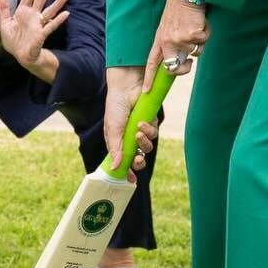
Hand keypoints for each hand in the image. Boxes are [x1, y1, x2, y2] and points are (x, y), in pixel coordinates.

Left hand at [0, 0, 69, 64]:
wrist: (18, 55)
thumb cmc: (12, 39)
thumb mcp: (3, 22)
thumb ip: (3, 8)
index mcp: (23, 10)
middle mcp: (33, 15)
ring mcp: (38, 24)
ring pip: (49, 11)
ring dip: (57, 3)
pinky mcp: (41, 34)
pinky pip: (50, 26)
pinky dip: (58, 20)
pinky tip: (66, 14)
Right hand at [103, 66, 158, 183]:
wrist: (126, 87)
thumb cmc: (115, 108)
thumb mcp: (112, 130)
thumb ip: (115, 149)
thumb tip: (116, 167)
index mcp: (117, 142)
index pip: (124, 162)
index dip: (128, 172)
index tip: (131, 179)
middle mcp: (130, 139)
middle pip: (138, 158)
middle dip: (139, 162)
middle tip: (139, 159)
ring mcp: (141, 131)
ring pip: (147, 146)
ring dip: (144, 142)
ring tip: (138, 132)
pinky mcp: (151, 122)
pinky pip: (154, 133)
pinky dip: (149, 130)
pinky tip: (142, 123)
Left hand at [143, 0, 209, 92]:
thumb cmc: (181, 9)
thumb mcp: (170, 26)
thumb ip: (173, 42)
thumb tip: (185, 58)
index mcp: (160, 39)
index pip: (152, 62)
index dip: (149, 77)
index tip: (145, 91)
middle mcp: (167, 41)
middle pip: (174, 67)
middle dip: (183, 68)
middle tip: (189, 62)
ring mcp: (179, 39)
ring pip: (195, 52)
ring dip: (199, 41)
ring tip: (194, 25)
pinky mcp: (191, 36)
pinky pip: (203, 42)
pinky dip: (206, 33)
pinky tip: (200, 22)